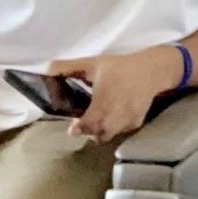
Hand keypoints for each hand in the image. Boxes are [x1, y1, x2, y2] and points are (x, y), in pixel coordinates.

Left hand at [48, 47, 180, 143]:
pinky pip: (120, 132)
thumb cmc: (120, 67)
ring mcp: (128, 119)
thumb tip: (45, 70)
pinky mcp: (136, 122)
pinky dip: (113, 129)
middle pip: (99, 134)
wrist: (151, 70)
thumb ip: (67, 67)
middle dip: (89, 132)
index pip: (89, 123)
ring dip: (100, 132)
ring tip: (96, 122)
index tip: (73, 127)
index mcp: (103, 100)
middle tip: (82, 123)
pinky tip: (110, 119)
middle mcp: (116, 113)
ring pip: (109, 135)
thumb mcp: (93, 63)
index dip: (79, 128)